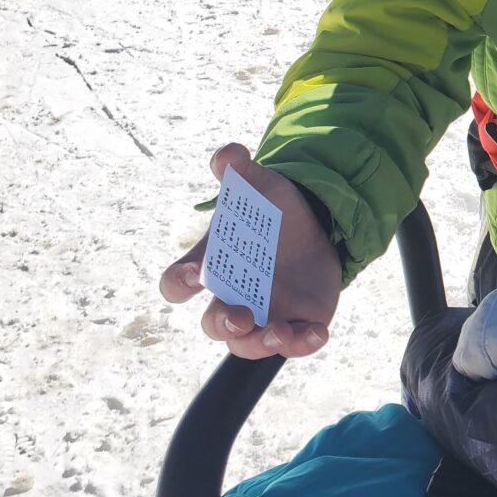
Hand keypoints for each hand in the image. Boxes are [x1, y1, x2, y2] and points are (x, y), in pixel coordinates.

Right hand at [160, 143, 342, 358]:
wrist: (315, 228)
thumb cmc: (272, 211)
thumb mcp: (260, 187)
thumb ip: (240, 171)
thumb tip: (228, 153)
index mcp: (212, 265)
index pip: (178, 281)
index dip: (178, 283)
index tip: (191, 278)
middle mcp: (232, 297)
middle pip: (214, 323)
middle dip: (224, 324)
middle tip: (241, 316)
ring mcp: (263, 314)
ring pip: (249, 344)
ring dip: (261, 342)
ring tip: (279, 332)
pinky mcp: (295, 323)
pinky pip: (292, 344)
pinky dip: (302, 343)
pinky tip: (318, 332)